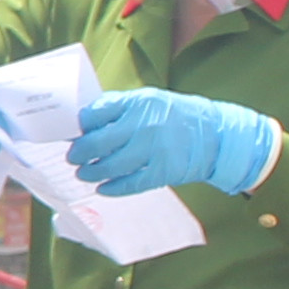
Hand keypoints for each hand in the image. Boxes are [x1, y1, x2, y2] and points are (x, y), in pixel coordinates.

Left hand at [71, 86, 279, 196]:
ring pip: (110, 166)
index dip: (80, 126)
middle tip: (73, 157)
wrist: (215, 135)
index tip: (73, 133)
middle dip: (79, 152)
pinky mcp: (162, 172)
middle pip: (98, 142)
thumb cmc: (175, 116)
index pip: (96, 113)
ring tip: (84, 174)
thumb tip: (86, 120)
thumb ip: (119, 107)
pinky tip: (103, 189)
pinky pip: (130, 184)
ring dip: (91, 172)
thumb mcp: (148, 100)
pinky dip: (113, 188)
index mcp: (138, 102)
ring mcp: (153, 150)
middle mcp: (144, 125)